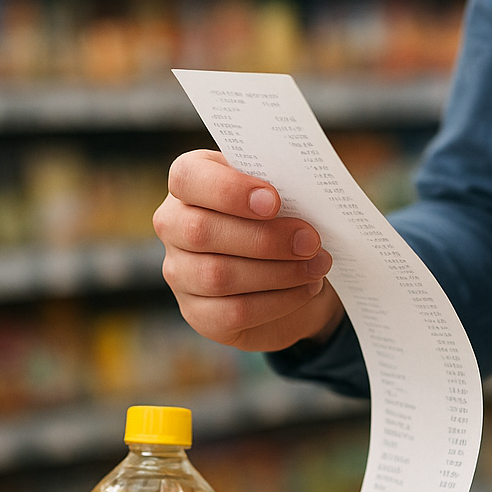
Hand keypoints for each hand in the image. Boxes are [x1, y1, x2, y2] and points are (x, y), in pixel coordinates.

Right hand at [154, 150, 345, 351]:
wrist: (292, 269)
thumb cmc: (282, 217)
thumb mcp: (282, 192)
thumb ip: (281, 185)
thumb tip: (302, 194)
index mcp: (190, 182)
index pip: (187, 178)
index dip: (228, 190)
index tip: (273, 201)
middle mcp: (174, 226)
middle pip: (200, 231)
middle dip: (264, 238)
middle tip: (310, 241)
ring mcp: (180, 273)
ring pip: (218, 276)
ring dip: (278, 272)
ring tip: (317, 265)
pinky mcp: (198, 313)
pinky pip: (234, 311)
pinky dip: (278, 301)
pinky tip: (306, 289)